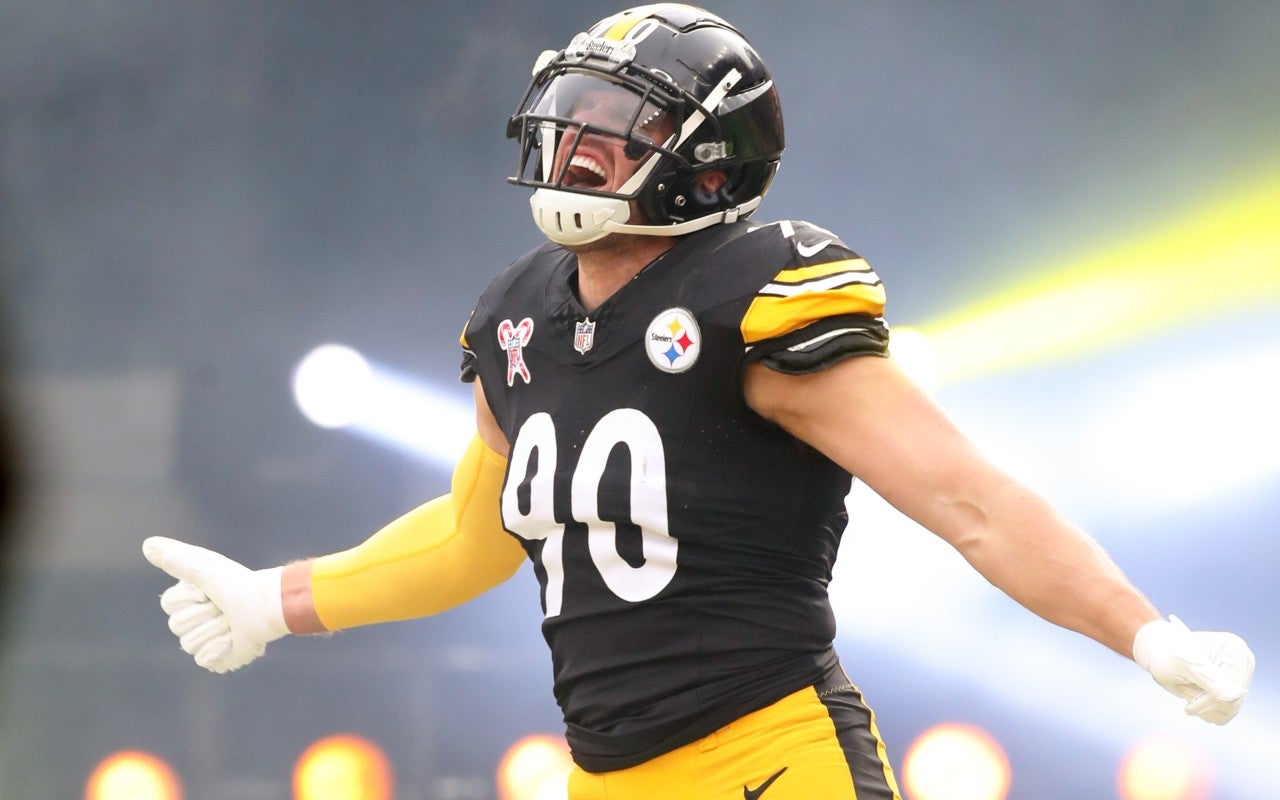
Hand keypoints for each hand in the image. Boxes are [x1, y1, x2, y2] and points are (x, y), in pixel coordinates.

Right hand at [143, 536, 288, 673]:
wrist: (265, 605)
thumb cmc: (237, 583)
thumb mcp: (203, 566)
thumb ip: (174, 557)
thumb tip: (147, 545)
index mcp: (190, 599)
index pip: (168, 605)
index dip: (187, 599)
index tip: (207, 592)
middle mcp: (194, 620)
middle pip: (176, 625)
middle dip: (204, 614)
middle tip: (224, 607)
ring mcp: (205, 640)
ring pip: (189, 643)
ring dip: (215, 629)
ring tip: (233, 622)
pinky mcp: (216, 658)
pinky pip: (202, 659)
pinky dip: (220, 647)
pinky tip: (233, 638)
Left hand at [1132, 615, 1254, 724]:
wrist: (1160, 653)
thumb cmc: (1167, 655)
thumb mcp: (1183, 665)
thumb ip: (1208, 679)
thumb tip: (1235, 695)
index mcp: (1234, 649)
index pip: (1234, 688)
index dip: (1210, 702)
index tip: (1187, 708)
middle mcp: (1243, 662)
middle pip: (1234, 701)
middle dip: (1206, 706)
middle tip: (1186, 700)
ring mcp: (1241, 676)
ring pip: (1231, 709)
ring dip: (1206, 709)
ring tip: (1188, 694)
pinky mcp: (1235, 688)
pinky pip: (1228, 712)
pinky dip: (1209, 712)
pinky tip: (1195, 700)